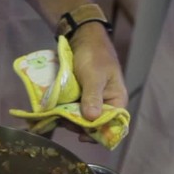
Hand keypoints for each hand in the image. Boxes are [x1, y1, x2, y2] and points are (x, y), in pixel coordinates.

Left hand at [67, 22, 127, 142]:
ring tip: (58, 116)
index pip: (111, 126)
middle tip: (64, 122)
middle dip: (79, 126)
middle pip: (94, 126)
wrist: (83, 38)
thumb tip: (92, 119)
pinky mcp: (80, 99)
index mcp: (116, 101)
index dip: (97, 134)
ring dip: (70, 120)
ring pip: (81, 119)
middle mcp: (106, 105)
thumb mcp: (94, 76)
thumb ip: (93, 97)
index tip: (80, 135)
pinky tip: (56, 112)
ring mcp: (92, 102)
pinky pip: (74, 111)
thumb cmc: (94, 55)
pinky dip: (66, 113)